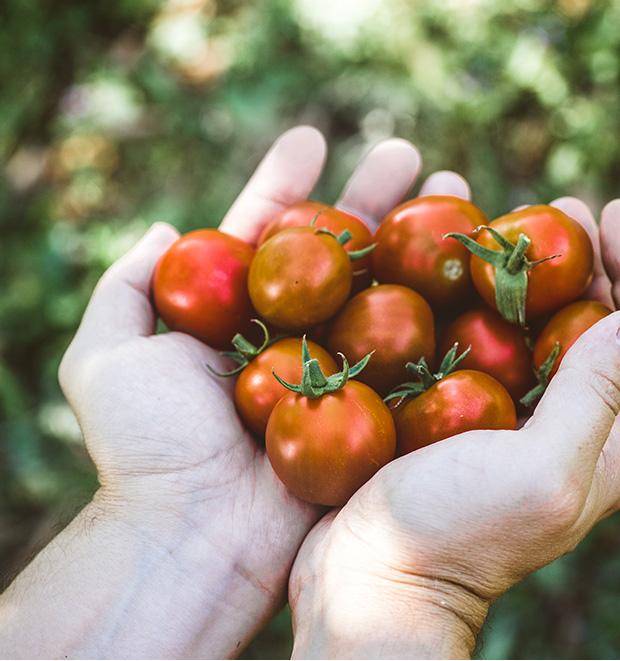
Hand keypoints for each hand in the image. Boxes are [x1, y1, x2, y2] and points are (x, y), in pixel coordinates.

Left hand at [53, 126, 421, 656]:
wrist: (193, 535)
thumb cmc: (144, 447)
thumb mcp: (103, 356)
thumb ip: (124, 288)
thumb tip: (163, 229)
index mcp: (231, 316)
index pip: (263, 234)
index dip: (285, 184)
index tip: (311, 137)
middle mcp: (286, 334)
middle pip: (334, 253)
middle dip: (368, 199)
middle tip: (408, 154)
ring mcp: (331, 369)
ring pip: (375, 291)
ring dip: (411, 240)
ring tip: (452, 186)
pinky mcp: (365, 407)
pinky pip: (401, 352)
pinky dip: (428, 309)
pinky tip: (460, 265)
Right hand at [288, 195, 619, 658]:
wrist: (365, 576)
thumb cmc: (456, 538)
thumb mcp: (541, 476)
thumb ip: (596, 400)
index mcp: (591, 437)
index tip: (611, 215)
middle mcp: (540, 415)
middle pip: (569, 319)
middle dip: (571, 259)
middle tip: (556, 210)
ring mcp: (478, 405)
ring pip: (501, 317)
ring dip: (500, 262)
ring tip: (486, 211)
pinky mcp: (424, 402)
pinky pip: (440, 332)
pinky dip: (437, 289)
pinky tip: (418, 254)